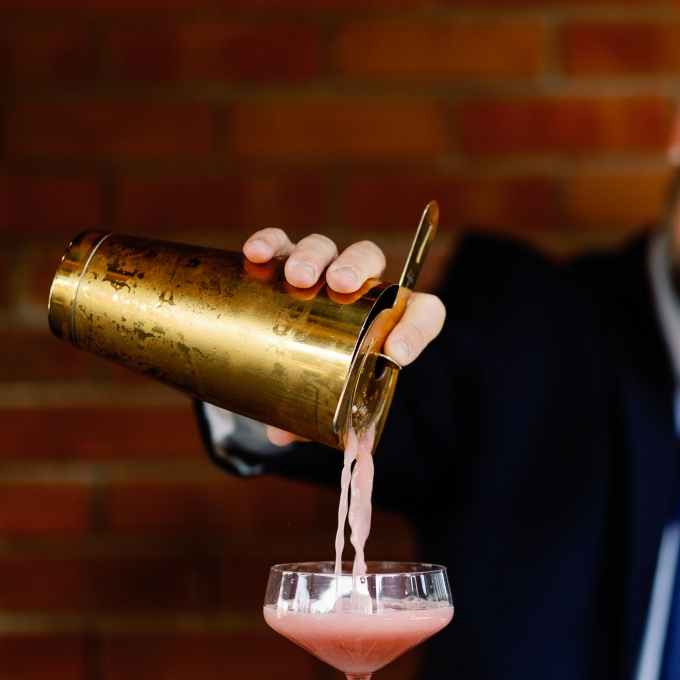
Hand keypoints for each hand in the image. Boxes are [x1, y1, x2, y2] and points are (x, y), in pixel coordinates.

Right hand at [243, 228, 447, 446]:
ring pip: (325, 249)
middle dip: (355, 268)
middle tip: (339, 285)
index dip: (416, 328)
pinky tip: (255, 255)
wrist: (292, 356)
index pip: (424, 312)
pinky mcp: (283, 261)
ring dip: (312, 256)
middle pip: (369, 260)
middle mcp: (359, 287)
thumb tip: (281, 435)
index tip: (396, 354)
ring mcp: (320, 270)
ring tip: (296, 277)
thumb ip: (309, 419)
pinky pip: (279, 244)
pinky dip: (269, 244)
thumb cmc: (323, 379)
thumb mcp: (326, 402)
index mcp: (389, 321)